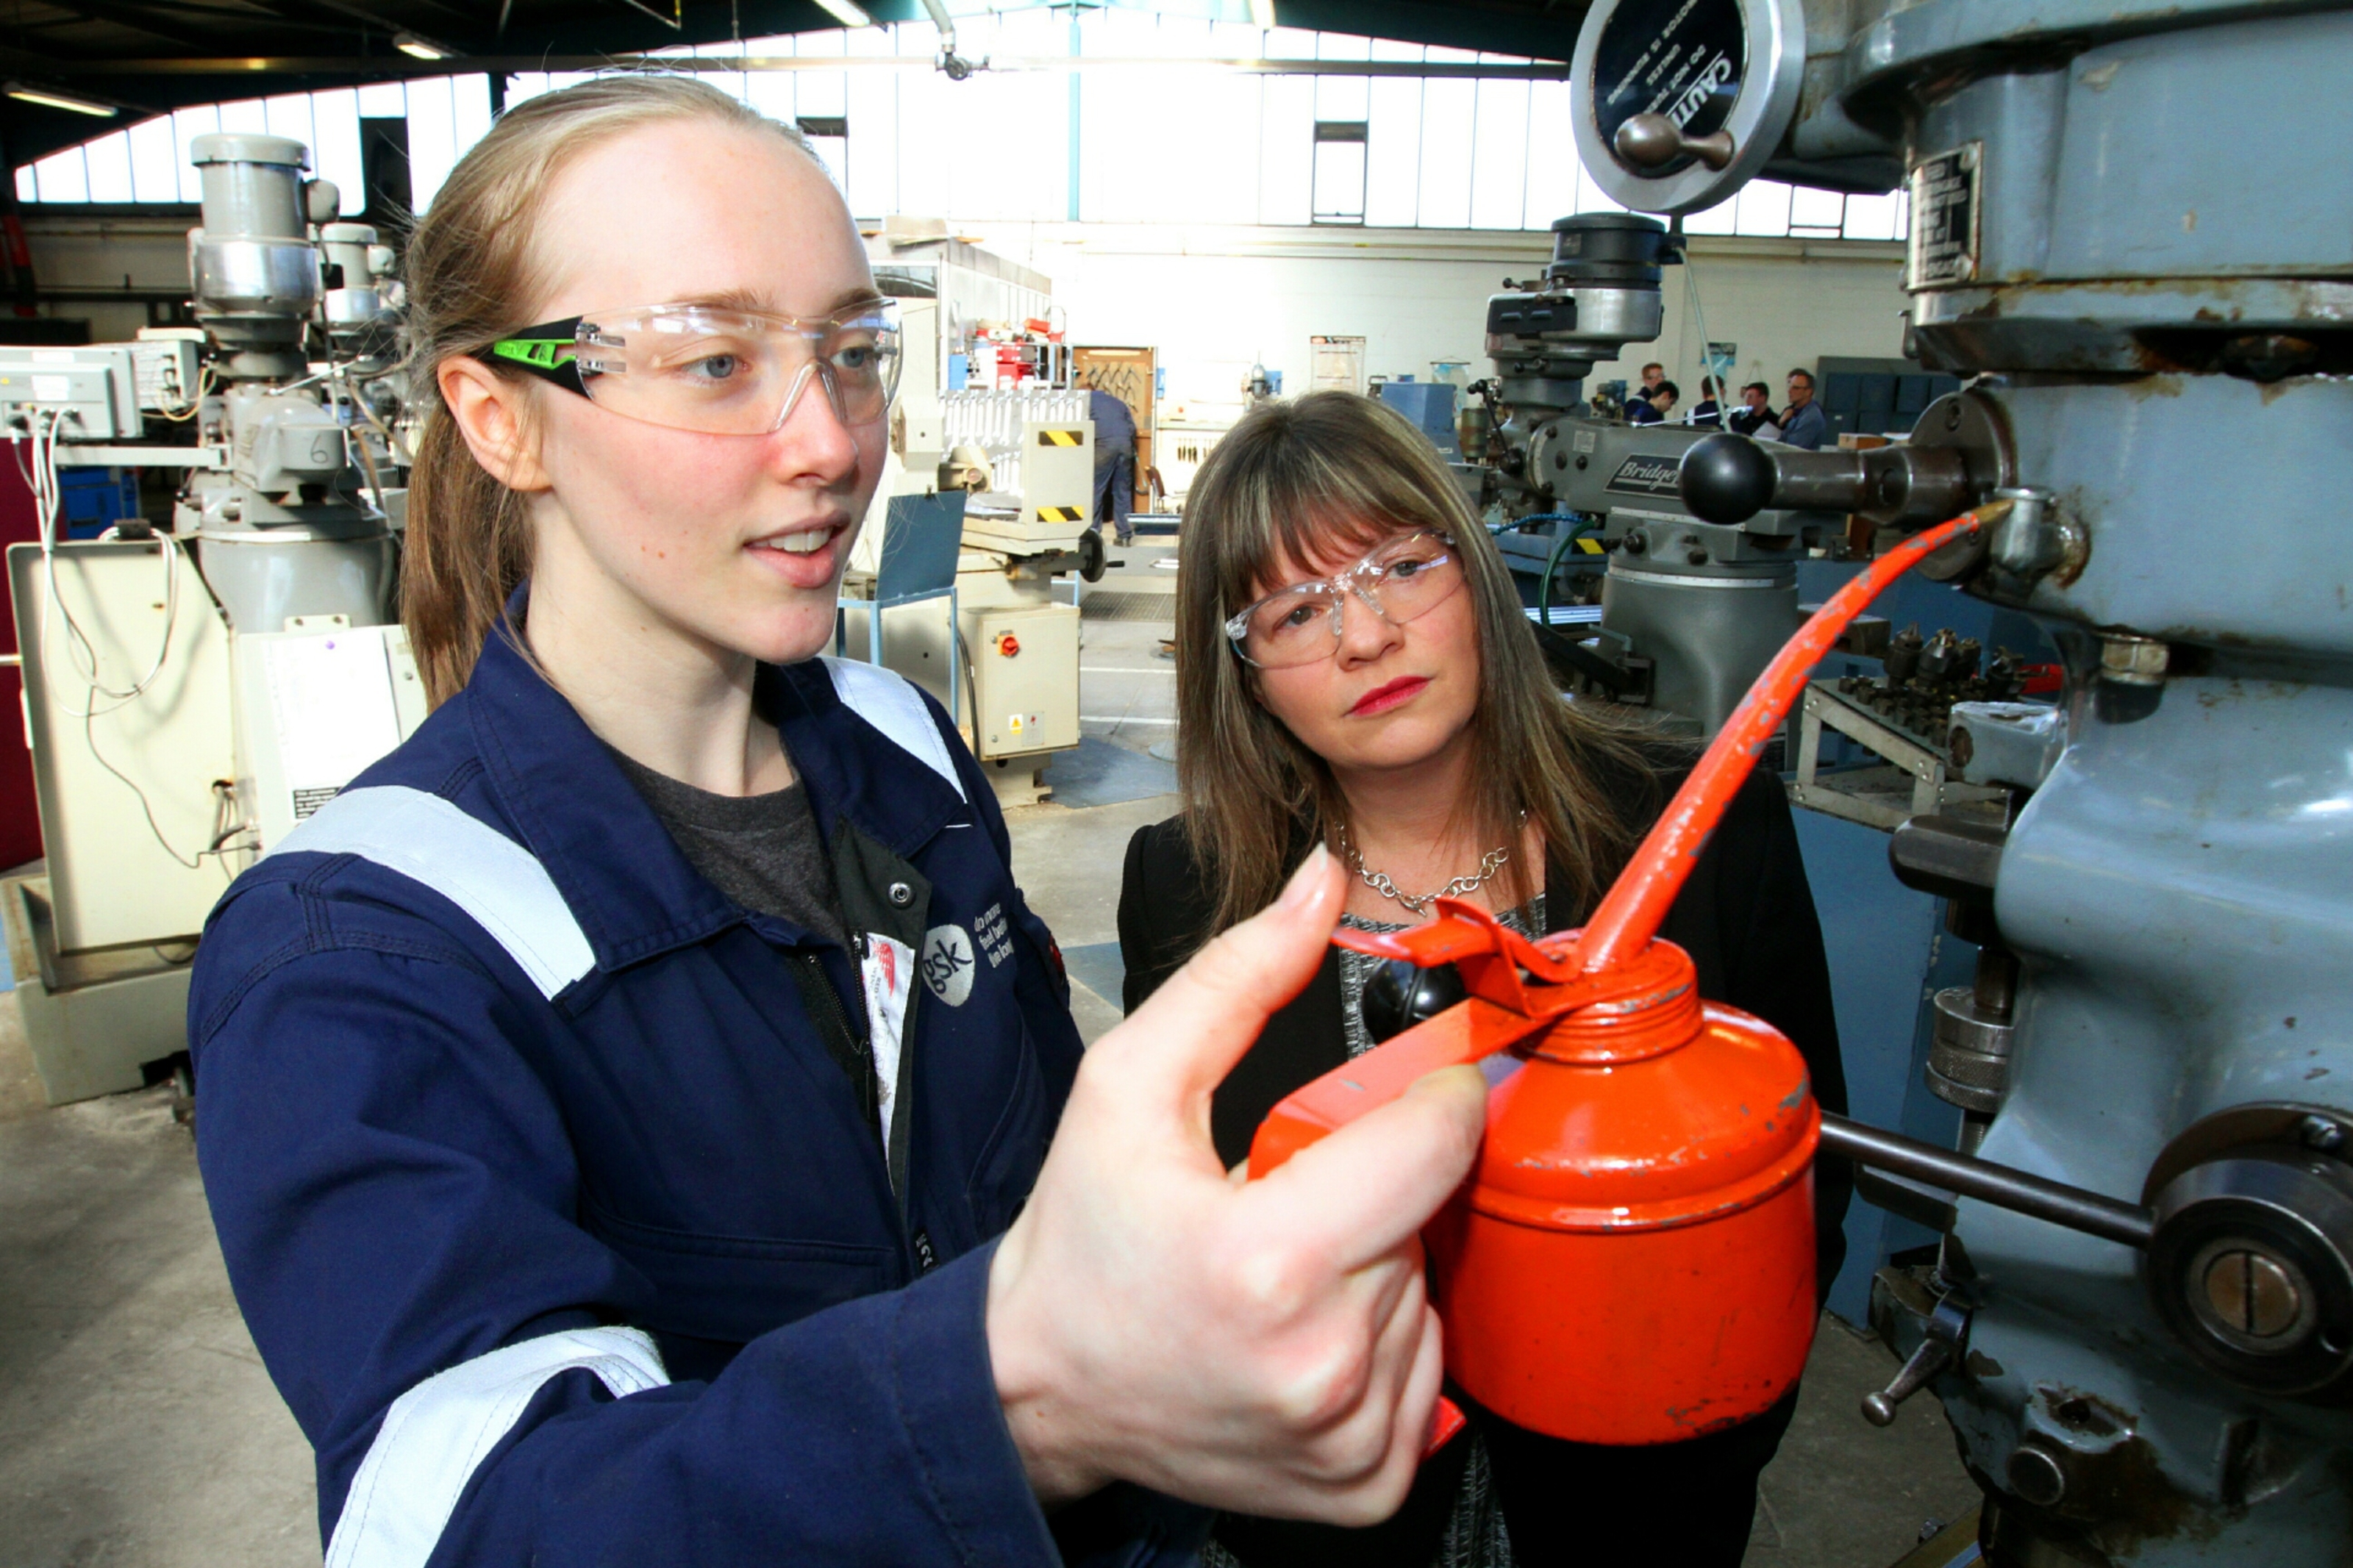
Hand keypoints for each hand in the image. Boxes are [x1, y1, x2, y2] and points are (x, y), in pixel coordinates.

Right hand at [986, 846, 1486, 1520]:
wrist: (1040, 1391)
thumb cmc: (1081, 1241)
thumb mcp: (1127, 1085)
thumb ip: (1236, 976)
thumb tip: (1320, 882)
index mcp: (1270, 1260)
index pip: (1439, 1138)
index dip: (1427, 1090)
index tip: (1394, 1084)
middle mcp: (1323, 1361)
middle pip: (1430, 1212)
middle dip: (1374, 1184)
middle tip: (1288, 1193)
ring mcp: (1349, 1435)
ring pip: (1428, 1290)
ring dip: (1376, 1261)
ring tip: (1283, 1269)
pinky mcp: (1364, 1486)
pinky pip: (1425, 1372)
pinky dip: (1377, 1339)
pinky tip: (1300, 1330)